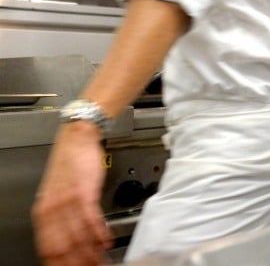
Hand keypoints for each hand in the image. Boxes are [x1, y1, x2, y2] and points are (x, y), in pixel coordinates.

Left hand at [32, 123, 112, 264]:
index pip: (48, 249)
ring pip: (78, 237)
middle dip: (78, 262)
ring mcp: (68, 202)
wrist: (77, 138)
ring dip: (91, 253)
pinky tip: (105, 241)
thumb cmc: (70, 164)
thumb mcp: (57, 194)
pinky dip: (99, 234)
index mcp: (43, 213)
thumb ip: (61, 218)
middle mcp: (52, 209)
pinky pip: (91, 219)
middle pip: (63, 247)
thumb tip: (71, 241)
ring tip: (101, 261)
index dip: (60, 264)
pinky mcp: (84, 192)